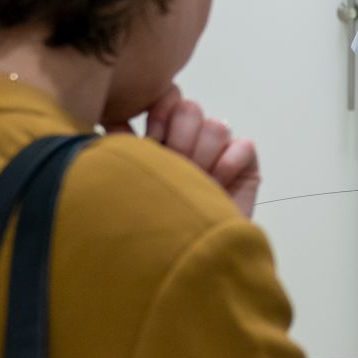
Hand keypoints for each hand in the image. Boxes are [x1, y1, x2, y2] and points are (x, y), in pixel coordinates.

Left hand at [105, 85, 260, 217]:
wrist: (188, 259)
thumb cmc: (154, 222)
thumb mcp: (130, 178)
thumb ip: (122, 145)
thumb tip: (110, 119)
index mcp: (161, 138)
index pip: (167, 98)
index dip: (160, 113)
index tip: (152, 141)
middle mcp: (191, 141)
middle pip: (190, 109)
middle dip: (181, 140)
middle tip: (177, 169)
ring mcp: (219, 151)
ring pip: (216, 126)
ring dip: (204, 158)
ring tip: (196, 183)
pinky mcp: (247, 164)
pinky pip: (243, 145)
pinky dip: (228, 165)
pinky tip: (217, 186)